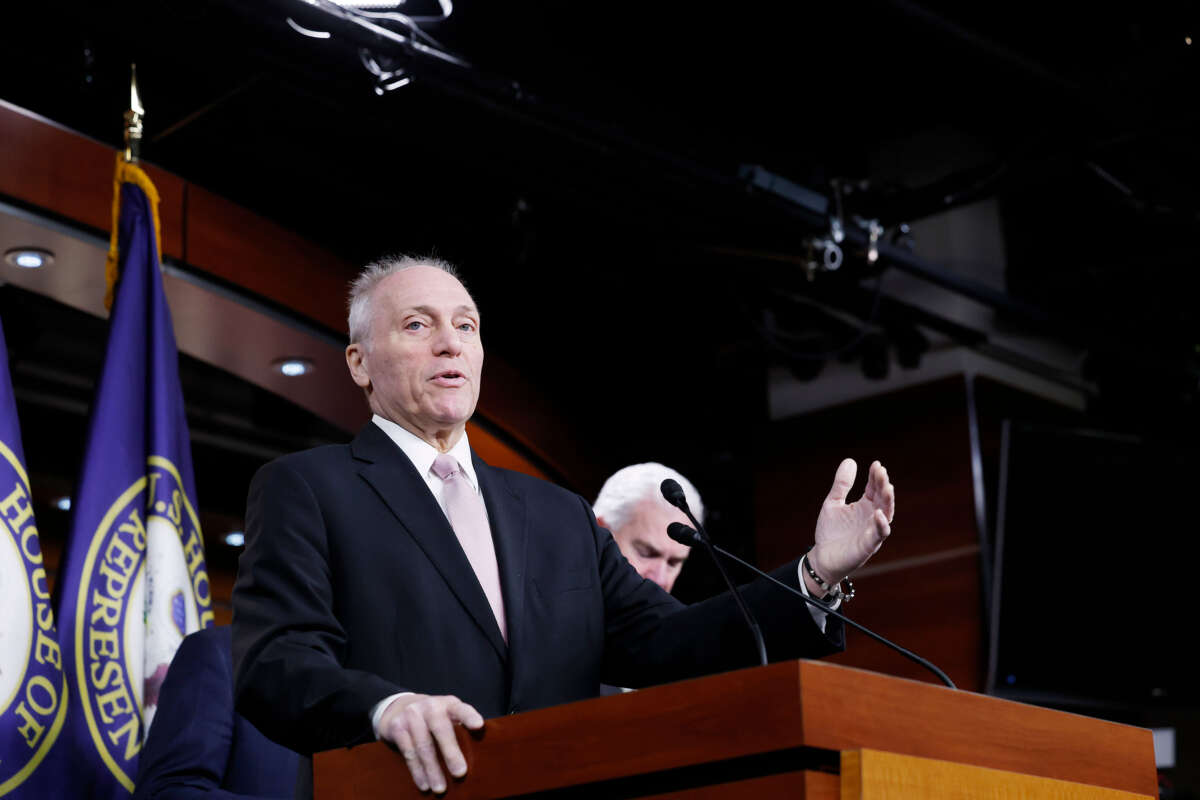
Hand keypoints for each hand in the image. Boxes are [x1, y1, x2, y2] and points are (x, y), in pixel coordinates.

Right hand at [377, 693, 483, 793]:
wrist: (400, 707)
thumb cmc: (434, 718)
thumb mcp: (448, 716)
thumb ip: (461, 730)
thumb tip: (479, 756)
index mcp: (449, 704)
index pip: (461, 709)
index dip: (469, 716)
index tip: (479, 726)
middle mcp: (430, 706)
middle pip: (441, 729)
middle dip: (451, 752)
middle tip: (460, 773)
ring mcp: (412, 715)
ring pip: (423, 745)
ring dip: (432, 769)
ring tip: (440, 788)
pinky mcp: (397, 727)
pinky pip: (409, 752)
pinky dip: (417, 771)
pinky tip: (424, 784)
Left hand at [808, 459, 893, 586]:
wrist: (822, 557)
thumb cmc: (831, 531)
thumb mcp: (833, 503)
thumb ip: (842, 484)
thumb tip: (850, 460)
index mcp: (864, 506)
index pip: (874, 488)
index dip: (875, 477)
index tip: (876, 464)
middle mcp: (872, 517)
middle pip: (882, 499)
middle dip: (883, 485)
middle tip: (881, 472)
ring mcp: (872, 530)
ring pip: (886, 514)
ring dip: (888, 502)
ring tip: (887, 487)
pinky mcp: (869, 545)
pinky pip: (879, 534)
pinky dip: (881, 525)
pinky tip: (878, 514)